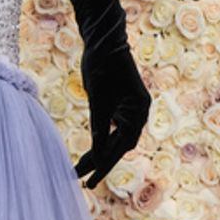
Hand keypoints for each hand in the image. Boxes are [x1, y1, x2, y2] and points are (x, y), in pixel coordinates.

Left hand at [73, 46, 150, 189]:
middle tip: (80, 179)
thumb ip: (99, 126)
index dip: (105, 165)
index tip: (90, 180)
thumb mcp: (97, 98)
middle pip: (119, 145)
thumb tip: (98, 156)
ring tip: (81, 169)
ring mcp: (131, 108)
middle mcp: (139, 112)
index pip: (122, 146)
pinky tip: (92, 150)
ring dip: (100, 152)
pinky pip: (113, 127)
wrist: (103, 38)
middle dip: (100, 162)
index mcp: (138, 111)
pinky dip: (102, 138)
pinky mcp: (121, 103)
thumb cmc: (101, 64)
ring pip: (116, 137)